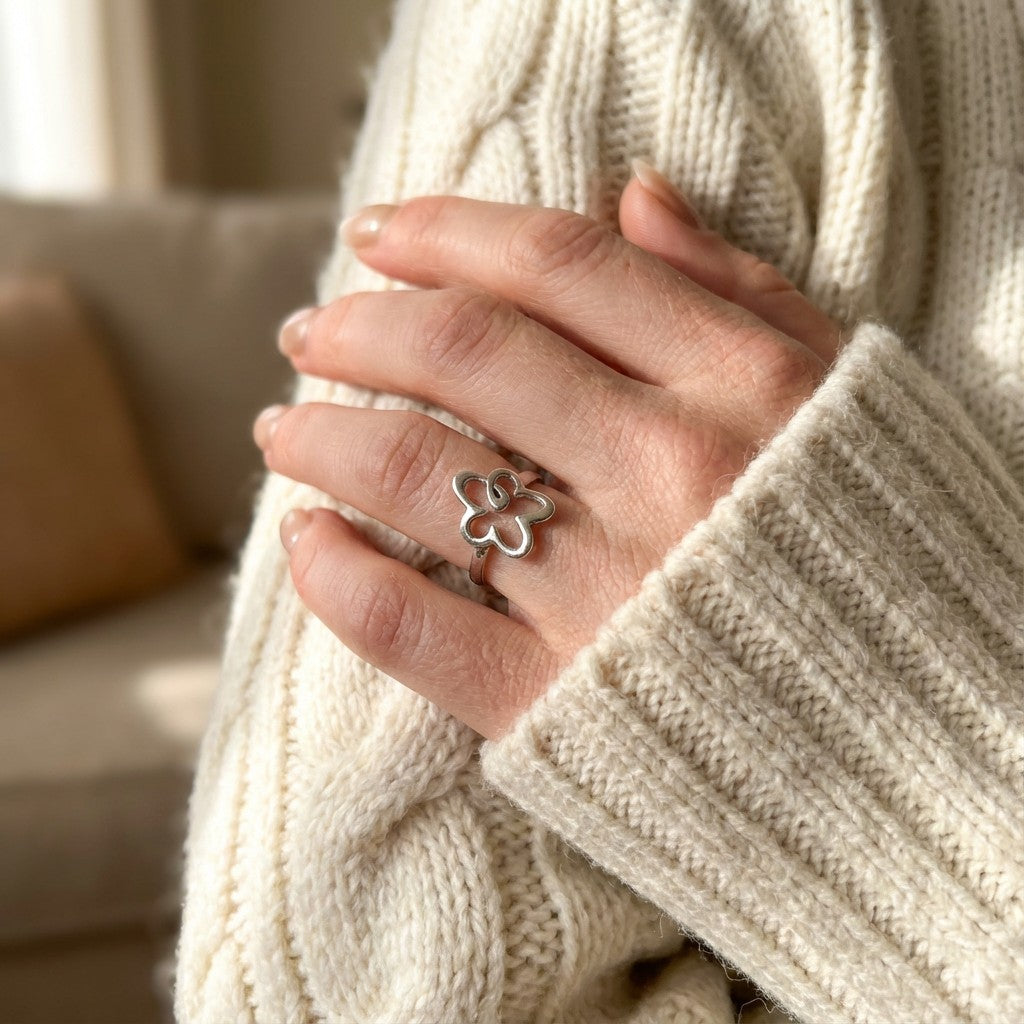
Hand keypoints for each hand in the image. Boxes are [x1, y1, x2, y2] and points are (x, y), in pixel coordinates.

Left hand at [254, 164, 842, 739]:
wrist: (915, 740)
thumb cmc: (871, 553)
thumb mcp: (836, 394)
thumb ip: (736, 288)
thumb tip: (630, 196)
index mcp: (742, 385)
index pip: (558, 265)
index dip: (446, 231)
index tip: (378, 233)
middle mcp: (668, 471)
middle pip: (464, 351)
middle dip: (358, 324)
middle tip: (310, 330)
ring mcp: (606, 589)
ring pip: (413, 472)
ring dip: (321, 432)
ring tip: (285, 425)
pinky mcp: (556, 702)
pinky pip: (409, 624)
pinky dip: (333, 575)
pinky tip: (305, 542)